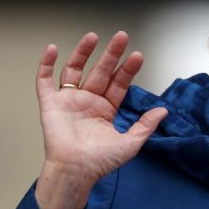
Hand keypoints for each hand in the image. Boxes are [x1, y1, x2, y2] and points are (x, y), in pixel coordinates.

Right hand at [34, 31, 166, 208]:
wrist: (76, 171)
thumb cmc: (101, 161)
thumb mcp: (130, 143)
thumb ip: (146, 125)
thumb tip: (164, 110)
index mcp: (106, 110)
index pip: (119, 84)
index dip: (128, 70)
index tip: (138, 56)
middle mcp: (88, 102)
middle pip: (100, 72)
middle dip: (111, 54)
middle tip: (122, 37)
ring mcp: (69, 101)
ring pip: (75, 70)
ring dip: (82, 53)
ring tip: (93, 36)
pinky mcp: (50, 104)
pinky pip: (45, 81)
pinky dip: (46, 65)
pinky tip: (53, 49)